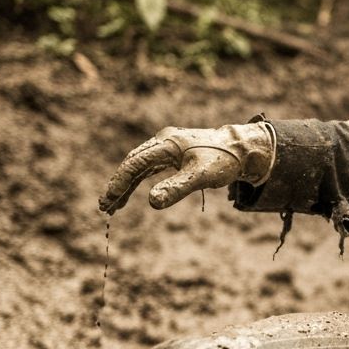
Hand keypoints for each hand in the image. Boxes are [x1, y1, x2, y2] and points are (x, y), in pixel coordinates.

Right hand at [99, 124, 273, 214]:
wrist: (243, 148)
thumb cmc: (224, 161)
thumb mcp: (201, 176)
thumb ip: (177, 188)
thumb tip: (151, 202)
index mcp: (167, 144)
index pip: (135, 164)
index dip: (119, 183)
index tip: (108, 201)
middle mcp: (164, 141)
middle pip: (132, 163)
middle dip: (118, 185)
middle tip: (105, 207)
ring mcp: (168, 146)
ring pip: (139, 165)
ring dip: (126, 184)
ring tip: (113, 205)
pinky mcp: (174, 152)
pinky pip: (149, 166)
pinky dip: (138, 179)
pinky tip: (132, 192)